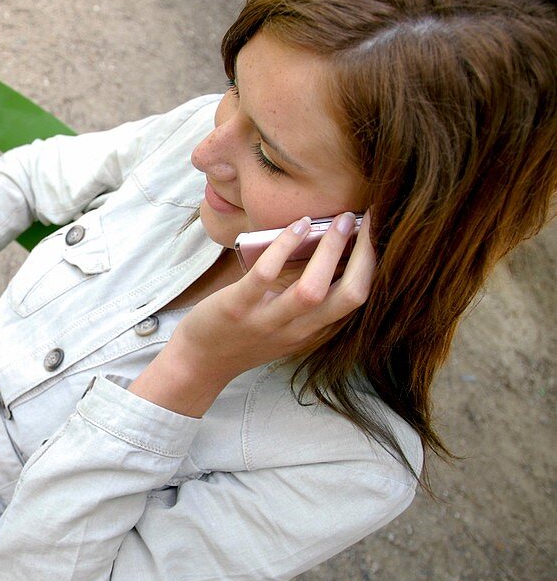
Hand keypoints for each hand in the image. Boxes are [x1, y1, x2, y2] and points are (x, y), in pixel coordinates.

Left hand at [131, 212, 373, 416]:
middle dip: (364, 256)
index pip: (357, 299)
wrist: (201, 361)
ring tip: (337, 220)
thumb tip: (331, 246)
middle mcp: (297, 330)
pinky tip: (296, 226)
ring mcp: (268, 321)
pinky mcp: (238, 308)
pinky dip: (284, 247)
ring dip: (330, 250)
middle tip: (364, 219)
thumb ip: (308, 294)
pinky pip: (266, 275)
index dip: (374, 264)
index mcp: (314, 329)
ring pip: (312, 289)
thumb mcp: (286, 321)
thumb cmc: (245, 333)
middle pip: (348, 296)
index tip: (378, 231)